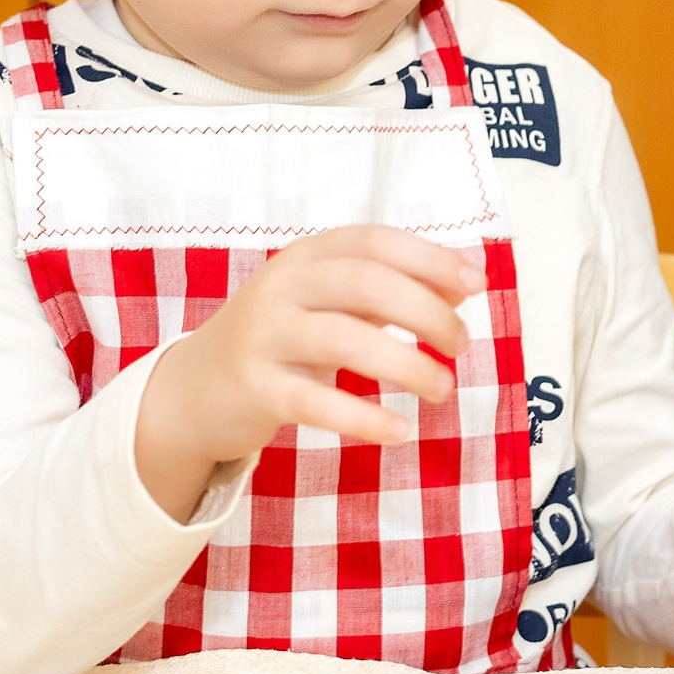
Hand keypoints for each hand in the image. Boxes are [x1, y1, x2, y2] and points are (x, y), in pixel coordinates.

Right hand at [134, 225, 479, 520]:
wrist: (196, 390)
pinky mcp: (254, 388)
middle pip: (366, 282)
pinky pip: (315, 402)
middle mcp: (282, 286)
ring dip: (407, 365)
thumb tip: (464, 284)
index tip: (477, 285)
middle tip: (460, 346)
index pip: (375, 242)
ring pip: (344, 339)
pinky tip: (400, 431)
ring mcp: (263, 336)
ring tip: (442, 389)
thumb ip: (392, 289)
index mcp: (307, 256)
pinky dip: (364, 417)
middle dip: (426, 312)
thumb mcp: (332, 303)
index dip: (431, 259)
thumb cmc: (284, 340)